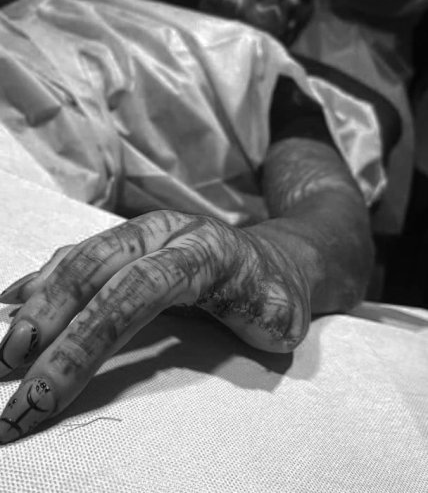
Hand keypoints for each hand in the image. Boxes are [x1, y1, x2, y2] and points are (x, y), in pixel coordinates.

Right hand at [0, 210, 309, 442]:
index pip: (137, 293)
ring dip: (41, 301)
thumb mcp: (280, 317)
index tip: (44, 395)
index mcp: (206, 253)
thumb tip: (212, 346)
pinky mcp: (134, 239)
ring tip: (7, 347)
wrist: (277, 257)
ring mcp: (148, 232)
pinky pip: (83, 252)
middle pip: (99, 272)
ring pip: (85, 256)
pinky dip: (48, 278)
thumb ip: (252, 328)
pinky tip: (16, 302)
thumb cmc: (273, 296)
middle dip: (50, 326)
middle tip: (9, 376)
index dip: (87, 343)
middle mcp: (169, 233)